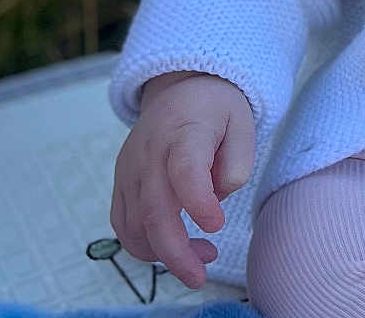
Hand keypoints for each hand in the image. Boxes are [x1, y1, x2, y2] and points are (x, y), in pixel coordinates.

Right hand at [110, 71, 255, 288]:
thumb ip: (238, 161)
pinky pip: (122, 224)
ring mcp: (129, 169)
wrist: (180, 88)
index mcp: (185, 131)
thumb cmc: (216, 108)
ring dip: (163, 253)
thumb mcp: (243, 122)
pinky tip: (172, 248)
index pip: (185, 170)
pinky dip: (143, 246)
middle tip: (200, 276)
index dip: (198, 202)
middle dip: (176, 253)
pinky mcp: (121, 182)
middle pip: (154, 211)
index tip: (217, 226)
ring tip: (200, 257)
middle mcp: (150, 152)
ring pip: (134, 225)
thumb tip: (218, 196)